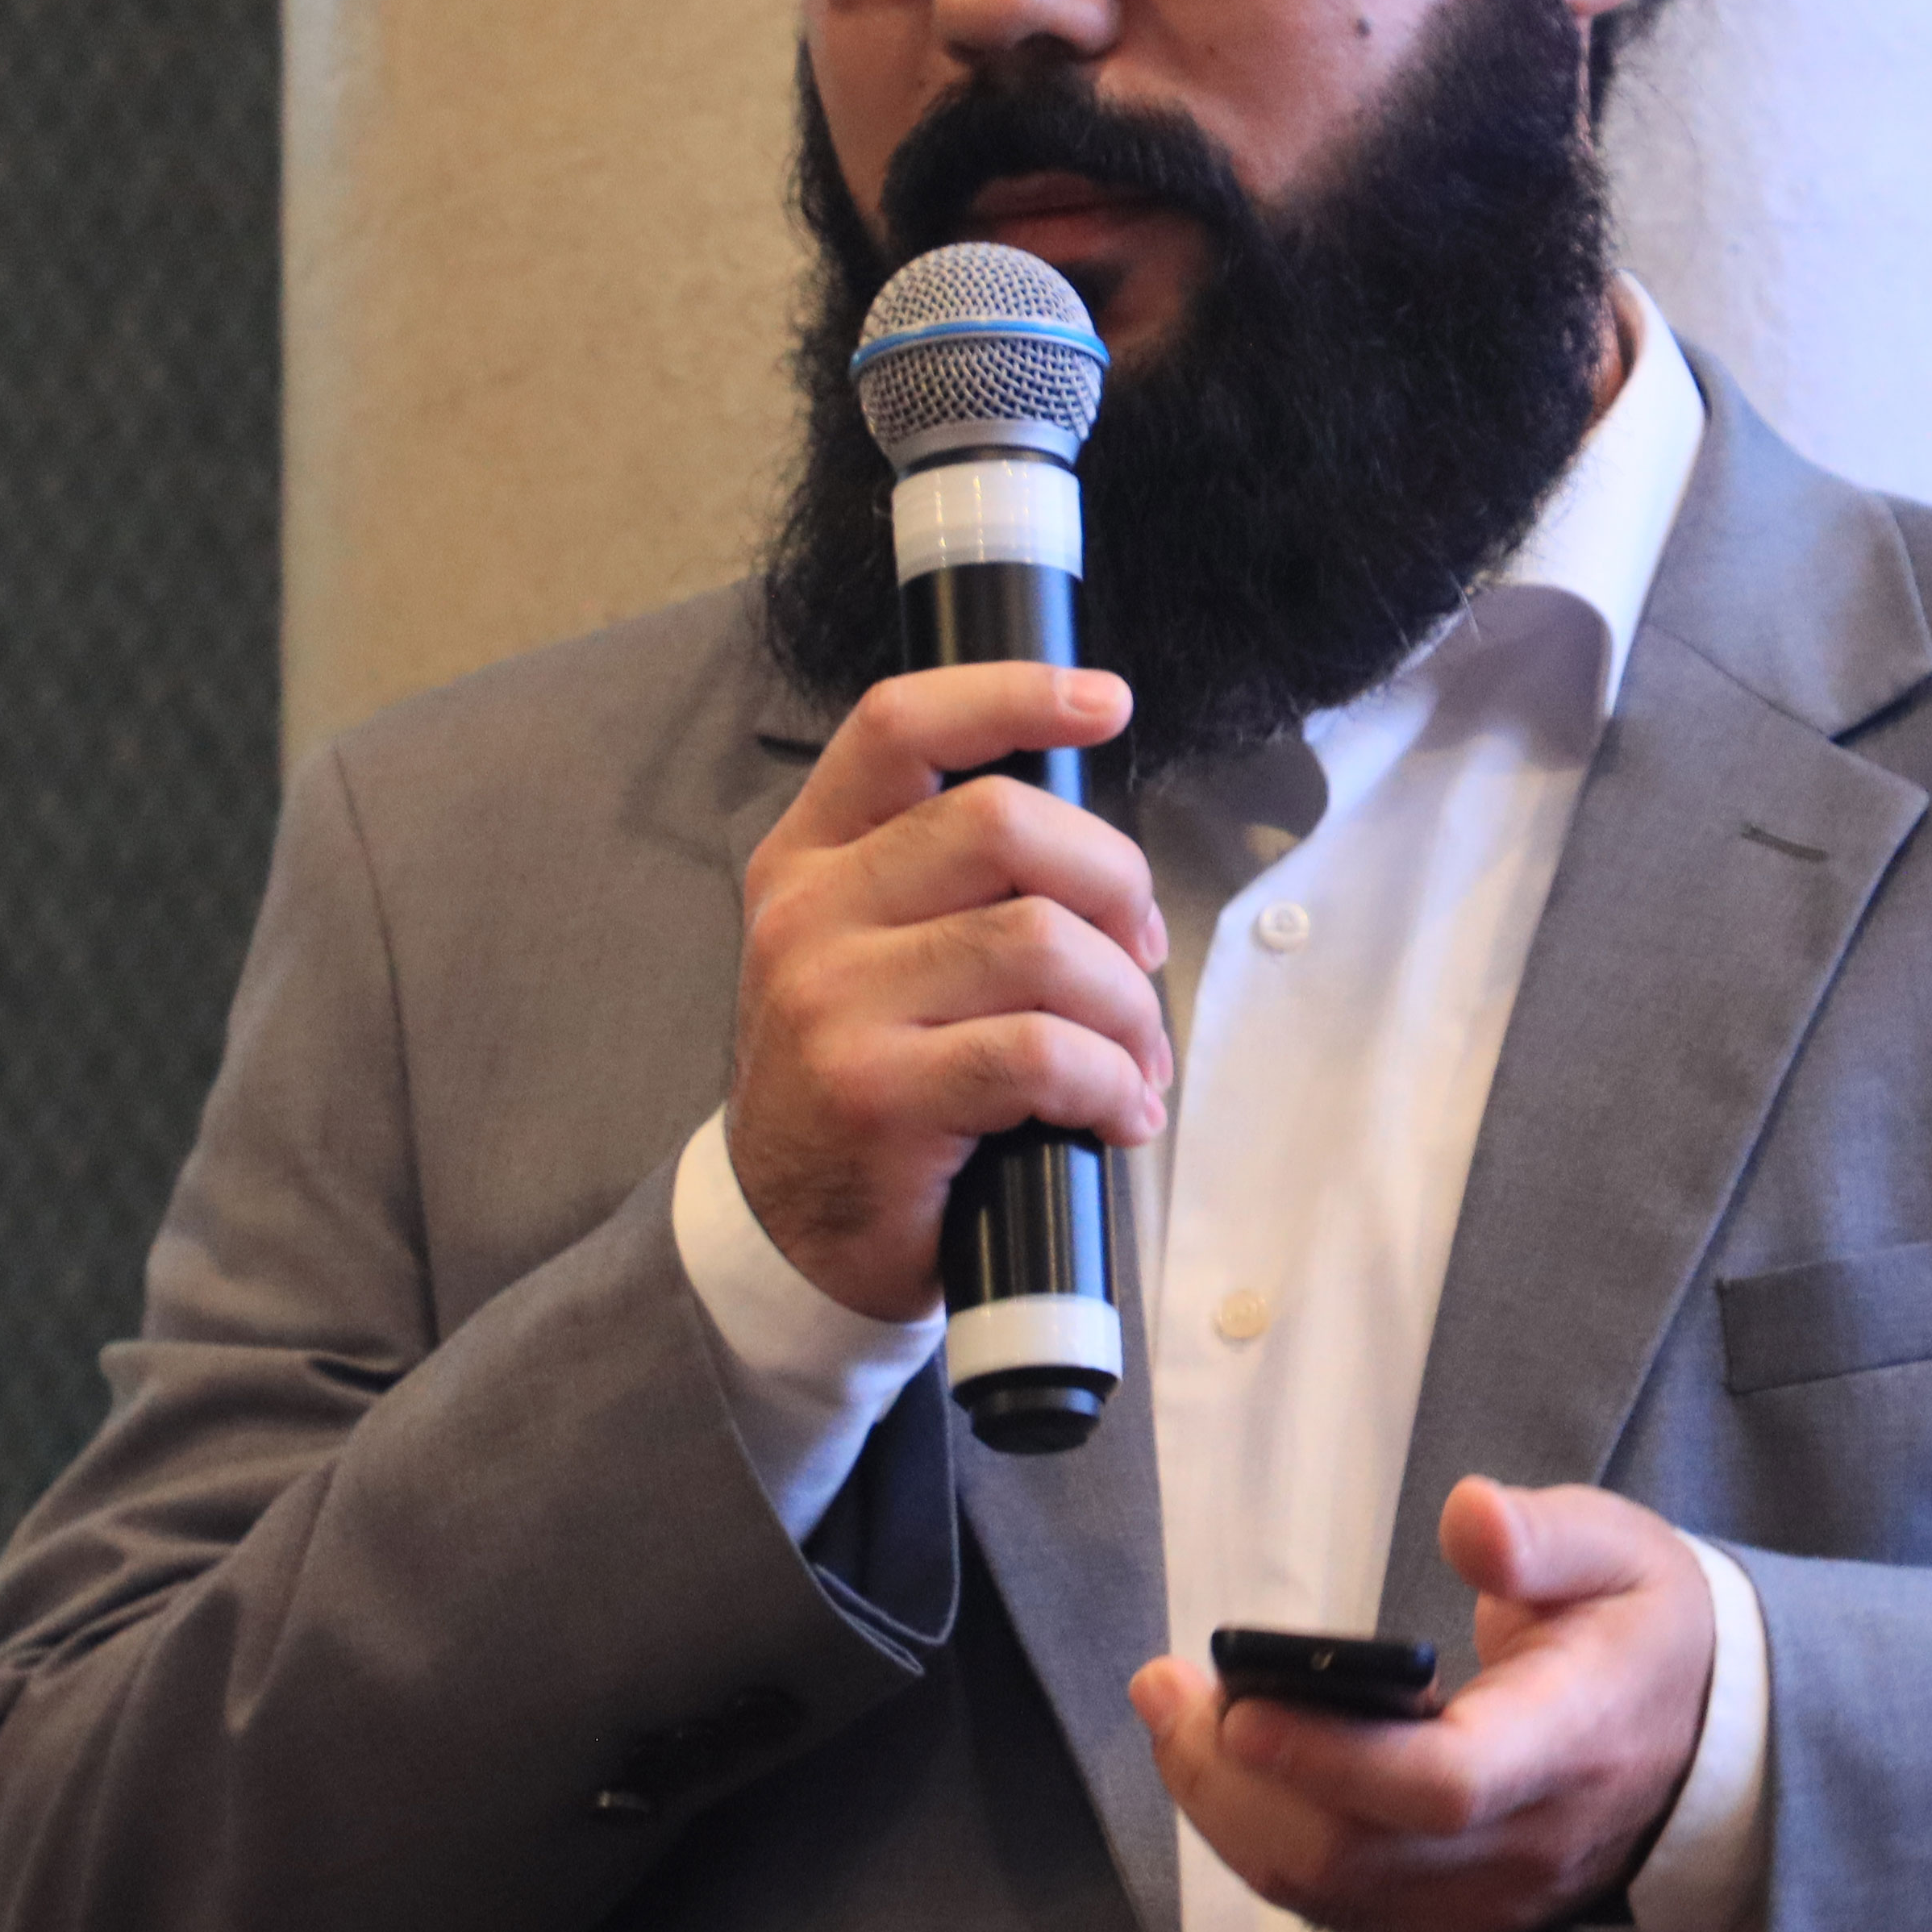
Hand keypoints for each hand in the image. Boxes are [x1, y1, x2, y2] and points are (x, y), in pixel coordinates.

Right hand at [727, 664, 1169, 1320]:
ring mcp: (834, 1004)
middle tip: (1140, 952)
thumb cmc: (868, 1082)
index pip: (901, 727)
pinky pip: (1041, 1051)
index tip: (1108, 702)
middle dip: (1113, 880)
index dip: (1013, 696)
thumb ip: (949, 882)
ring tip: (1136, 1057)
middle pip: (1002, 822)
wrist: (790, 1235)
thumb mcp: (870, 954)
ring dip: (1126, 1003)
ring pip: (1040, 941)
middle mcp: (810, 916)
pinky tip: (1117, 1112)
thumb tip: (1103, 860)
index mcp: (811, 858)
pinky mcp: (877, 1094)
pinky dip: (1109, 1080)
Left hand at [1128, 1478, 1716, 1931]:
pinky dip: (1261, 1843)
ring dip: (1228, 1811)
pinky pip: (1335, 1903)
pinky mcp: (1454, 1915)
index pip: (1444, 1784)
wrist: (1707, 1743)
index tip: (1238, 1703)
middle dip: (1233, 1778)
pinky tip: (1223, 1771)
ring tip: (1171, 1719)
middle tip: (1163, 1691)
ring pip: (1329, 1890)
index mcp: (1571, 1742)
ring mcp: (1487, 1895)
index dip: (1330, 1757)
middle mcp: (1523, 1842)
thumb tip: (1469, 1516)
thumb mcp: (1620, 1548)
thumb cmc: (1646, 1629)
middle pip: (1355, 1851)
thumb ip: (1544, 1535)